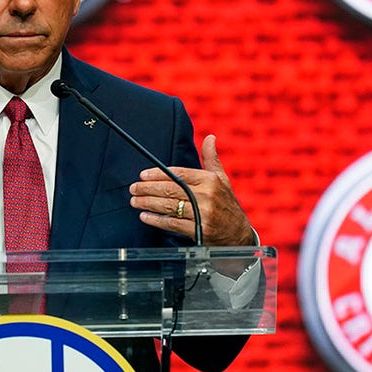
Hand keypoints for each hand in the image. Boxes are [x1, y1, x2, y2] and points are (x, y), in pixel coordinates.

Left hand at [129, 134, 253, 245]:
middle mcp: (207, 196)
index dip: (158, 174)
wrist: (238, 235)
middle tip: (133, 188)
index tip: (143, 175)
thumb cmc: (226, 203)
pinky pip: (173, 224)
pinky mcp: (199, 231)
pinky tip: (145, 216)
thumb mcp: (222, 179)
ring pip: (169, 206)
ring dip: (148, 203)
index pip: (179, 174)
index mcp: (210, 180)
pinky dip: (156, 220)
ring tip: (134, 201)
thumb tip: (210, 137)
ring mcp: (203, 214)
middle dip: (148, 188)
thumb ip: (211, 158)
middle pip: (170, 189)